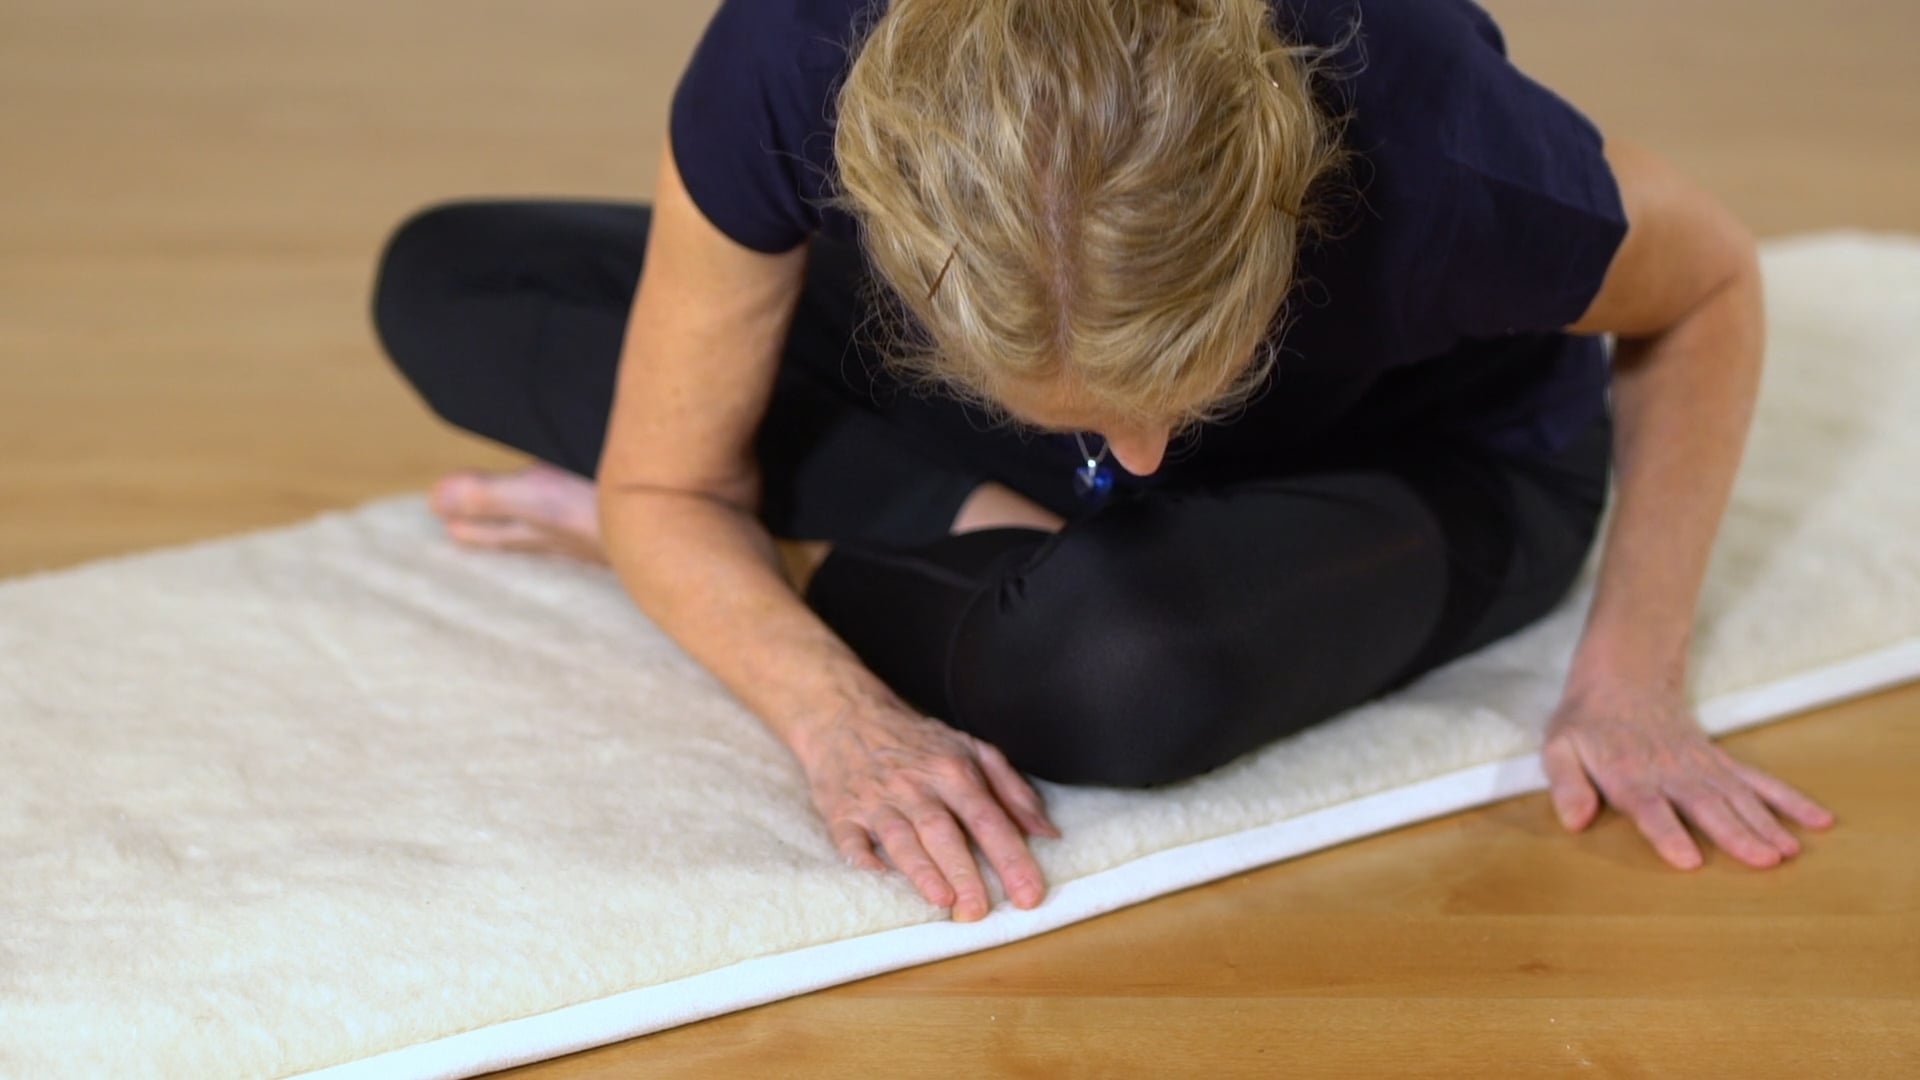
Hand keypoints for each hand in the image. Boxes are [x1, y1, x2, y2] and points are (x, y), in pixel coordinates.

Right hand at [798, 706, 1060, 920]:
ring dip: (921, 869)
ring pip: (901, 837)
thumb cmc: (918, 741)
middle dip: (964, 871)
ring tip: (942, 900)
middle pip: (943, 831)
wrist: (847, 715)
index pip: (989, 819)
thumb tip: (1046, 833)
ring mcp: (877, 799)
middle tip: (980, 911)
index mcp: (953, 771)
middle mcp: (917, 786)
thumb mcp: (971, 750)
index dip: (1011, 858)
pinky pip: (851, 838)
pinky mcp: (843, 812)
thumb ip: (1012, 790)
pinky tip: (878, 875)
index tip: (1029, 895)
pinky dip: (863, 856)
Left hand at [1541, 682, 1834, 868]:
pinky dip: (1789, 800)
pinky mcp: (1721, 762)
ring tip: (1790, 852)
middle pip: (1706, 806)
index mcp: (1629, 775)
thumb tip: (1573, 820)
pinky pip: (1759, 780)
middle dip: (1736, 834)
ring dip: (1767, 824)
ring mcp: (1702, 767)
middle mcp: (1671, 774)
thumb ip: (1565, 784)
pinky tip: (1817, 820)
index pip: (1649, 808)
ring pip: (1739, 797)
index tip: (1689, 860)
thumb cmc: (1586, 726)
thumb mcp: (1559, 749)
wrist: (1621, 681)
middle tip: (1765, 860)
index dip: (1668, 833)